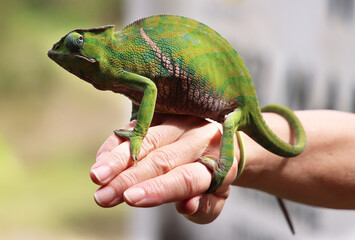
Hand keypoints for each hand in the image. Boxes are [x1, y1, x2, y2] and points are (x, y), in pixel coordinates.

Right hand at [90, 114, 239, 223]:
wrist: (221, 144)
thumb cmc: (213, 179)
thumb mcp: (215, 199)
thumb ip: (204, 206)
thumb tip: (186, 206)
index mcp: (219, 161)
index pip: (187, 177)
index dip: (158, 188)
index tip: (130, 198)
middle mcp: (199, 137)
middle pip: (161, 159)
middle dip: (129, 178)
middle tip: (103, 196)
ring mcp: (180, 122)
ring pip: (146, 139)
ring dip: (118, 159)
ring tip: (96, 176)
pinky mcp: (164, 115)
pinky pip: (137, 127)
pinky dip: (118, 143)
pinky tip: (101, 159)